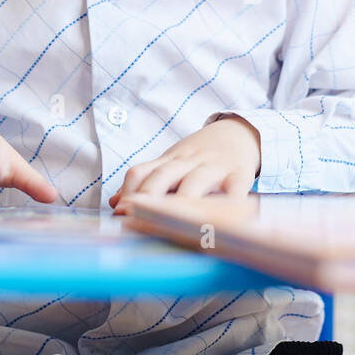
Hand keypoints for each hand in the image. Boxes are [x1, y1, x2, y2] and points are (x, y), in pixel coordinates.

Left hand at [109, 115, 260, 214]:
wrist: (240, 133)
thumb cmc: (200, 157)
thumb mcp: (171, 164)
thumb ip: (146, 182)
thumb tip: (115, 203)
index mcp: (168, 161)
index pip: (142, 171)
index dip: (129, 190)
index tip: (119, 211)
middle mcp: (189, 162)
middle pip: (164, 176)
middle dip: (149, 196)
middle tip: (137, 217)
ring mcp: (214, 167)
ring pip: (195, 182)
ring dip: (183, 202)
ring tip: (173, 221)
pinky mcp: (240, 174)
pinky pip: (234, 188)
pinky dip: (229, 202)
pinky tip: (222, 219)